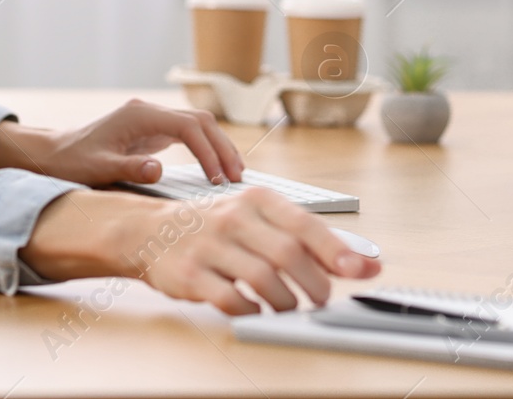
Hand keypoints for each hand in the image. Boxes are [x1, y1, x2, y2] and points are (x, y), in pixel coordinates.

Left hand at [0, 97, 243, 186]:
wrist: (53, 154)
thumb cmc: (71, 162)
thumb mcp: (97, 169)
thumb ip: (128, 168)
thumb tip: (159, 169)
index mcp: (139, 116)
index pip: (188, 127)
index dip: (208, 152)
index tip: (218, 178)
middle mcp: (149, 112)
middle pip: (200, 122)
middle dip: (222, 147)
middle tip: (237, 177)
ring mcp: (152, 120)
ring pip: (198, 125)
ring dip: (218, 147)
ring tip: (233, 175)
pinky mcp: (152, 131)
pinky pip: (188, 135)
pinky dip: (206, 149)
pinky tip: (215, 168)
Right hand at [20, 187, 381, 314]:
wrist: (148, 230)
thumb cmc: (212, 227)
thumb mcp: (255, 218)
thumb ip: (304, 238)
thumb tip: (363, 261)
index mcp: (256, 200)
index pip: (306, 224)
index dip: (338, 251)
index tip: (364, 271)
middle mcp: (233, 218)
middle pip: (288, 254)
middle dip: (315, 284)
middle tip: (321, 299)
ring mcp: (209, 246)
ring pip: (263, 279)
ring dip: (286, 302)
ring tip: (289, 307)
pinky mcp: (189, 273)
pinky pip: (230, 299)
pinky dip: (251, 311)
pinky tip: (256, 310)